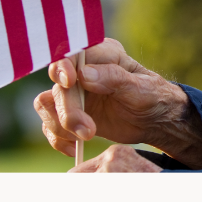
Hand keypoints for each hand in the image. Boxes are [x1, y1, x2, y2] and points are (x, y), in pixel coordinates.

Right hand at [33, 37, 201, 167]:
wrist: (155, 121)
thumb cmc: (153, 98)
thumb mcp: (141, 88)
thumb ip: (115, 78)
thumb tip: (83, 74)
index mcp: (101, 54)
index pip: (70, 53)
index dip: (62, 66)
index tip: (69, 82)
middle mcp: (82, 70)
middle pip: (58, 86)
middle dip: (69, 111)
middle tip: (89, 131)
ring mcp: (73, 92)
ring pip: (46, 104)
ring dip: (60, 125)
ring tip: (86, 137)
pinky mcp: (69, 112)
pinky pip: (49, 123)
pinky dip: (58, 138)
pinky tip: (75, 147)